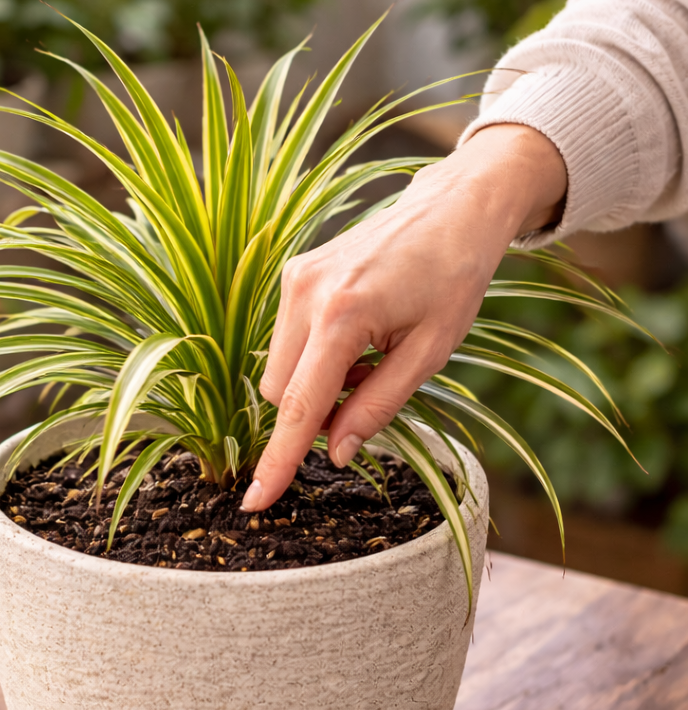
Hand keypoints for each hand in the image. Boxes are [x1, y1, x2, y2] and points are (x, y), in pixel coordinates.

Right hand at [240, 122, 567, 511]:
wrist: (453, 208)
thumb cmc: (454, 278)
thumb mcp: (430, 353)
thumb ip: (378, 406)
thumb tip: (335, 453)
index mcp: (343, 314)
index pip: (300, 407)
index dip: (278, 461)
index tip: (255, 502)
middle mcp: (305, 294)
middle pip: (281, 394)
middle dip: (314, 413)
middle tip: (368, 391)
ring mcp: (293, 280)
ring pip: (279, 370)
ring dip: (315, 384)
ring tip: (369, 357)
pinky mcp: (293, 274)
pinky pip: (287, 341)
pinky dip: (314, 357)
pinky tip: (355, 337)